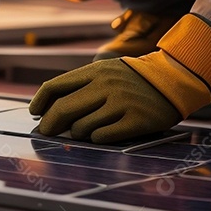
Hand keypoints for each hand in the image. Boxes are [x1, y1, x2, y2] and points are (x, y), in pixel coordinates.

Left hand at [29, 52, 210, 143]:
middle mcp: (106, 86)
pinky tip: (103, 134)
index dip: (39, 103)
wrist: (175, 79)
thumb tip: (49, 108)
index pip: (54, 87)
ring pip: (81, 128)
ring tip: (85, 130)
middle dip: (49, 125)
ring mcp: (121, 103)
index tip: (35, 114)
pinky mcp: (135, 121)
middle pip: (62, 110)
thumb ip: (82, 85)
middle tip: (47, 133)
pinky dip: (97, 139)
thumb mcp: (107, 71)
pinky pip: (102, 137)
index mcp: (95, 72)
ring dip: (78, 133)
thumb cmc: (134, 80)